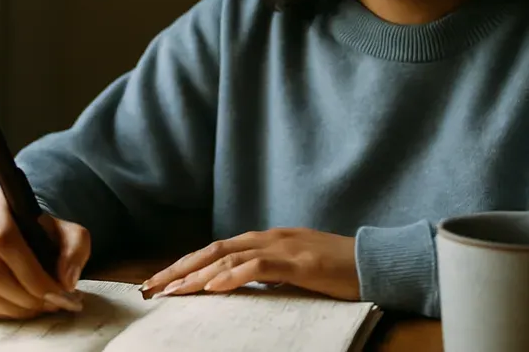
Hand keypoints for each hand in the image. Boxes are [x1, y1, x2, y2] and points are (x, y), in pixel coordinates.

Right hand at [0, 187, 90, 319]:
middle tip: (52, 304)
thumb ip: (76, 249)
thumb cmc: (47, 231)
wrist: (25, 229)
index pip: (3, 238)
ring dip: (17, 307)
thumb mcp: (71, 231)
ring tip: (43, 306)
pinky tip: (26, 307)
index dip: (30, 272)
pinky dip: (5, 313)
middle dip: (25, 295)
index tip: (57, 291)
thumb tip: (65, 281)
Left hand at [140, 228, 358, 300]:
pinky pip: (259, 267)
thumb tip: (238, 283)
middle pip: (213, 249)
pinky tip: (213, 286)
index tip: (162, 282)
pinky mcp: (299, 262)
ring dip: (197, 274)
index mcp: (267, 240)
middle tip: (151, 287)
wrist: (377, 262)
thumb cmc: (339, 270)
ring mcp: (284, 247)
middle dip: (179, 268)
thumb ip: (268, 272)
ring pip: (229, 256)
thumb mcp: (295, 270)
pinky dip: (233, 276)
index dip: (186, 264)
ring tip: (172, 291)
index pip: (217, 249)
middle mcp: (270, 238)